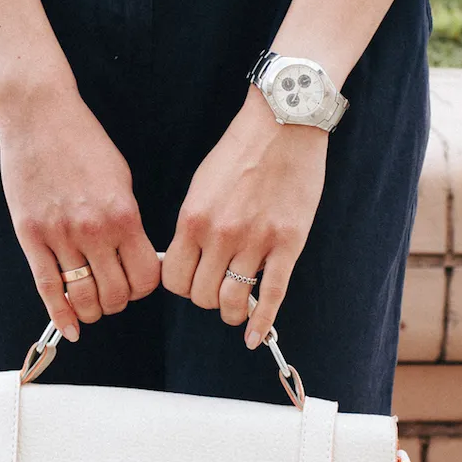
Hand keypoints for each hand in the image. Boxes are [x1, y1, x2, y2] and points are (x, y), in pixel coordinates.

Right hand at [0, 88, 159, 340]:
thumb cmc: (84, 141)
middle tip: (114, 295)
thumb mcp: (121, 178)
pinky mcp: (29, 236)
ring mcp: (59, 235)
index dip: (145, 288)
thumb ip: (129, 220)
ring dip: (92, 311)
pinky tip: (69, 328)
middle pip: (115, 294)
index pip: (145, 277)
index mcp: (123, 215)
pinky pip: (47, 288)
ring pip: (82, 297)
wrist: (40, 114)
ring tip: (93, 307)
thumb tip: (136, 256)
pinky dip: (60, 315)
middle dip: (118, 302)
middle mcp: (93, 230)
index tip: (138, 282)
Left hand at [162, 90, 328, 347]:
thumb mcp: (202, 185)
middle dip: (207, 299)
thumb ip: (193, 224)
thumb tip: (185, 258)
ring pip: (233, 302)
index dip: (181, 287)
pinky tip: (256, 338)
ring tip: (237, 307)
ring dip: (232, 312)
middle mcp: (220, 235)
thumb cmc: (241, 150)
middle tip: (218, 288)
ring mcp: (256, 242)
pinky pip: (272, 295)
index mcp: (193, 219)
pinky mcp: (288, 244)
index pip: (173, 280)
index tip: (192, 281)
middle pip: (201, 297)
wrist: (284, 123)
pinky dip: (262, 323)